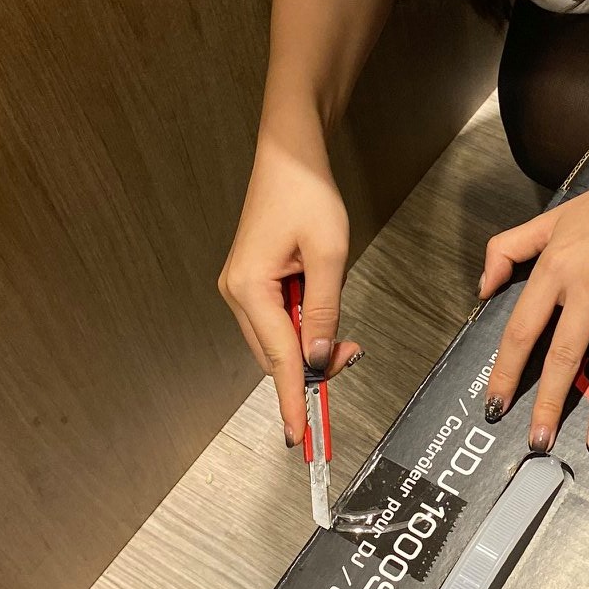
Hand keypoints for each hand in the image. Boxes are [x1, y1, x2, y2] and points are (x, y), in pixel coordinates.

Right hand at [218, 132, 360, 445]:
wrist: (289, 154)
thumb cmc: (306, 193)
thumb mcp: (329, 254)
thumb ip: (324, 310)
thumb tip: (317, 358)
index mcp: (248, 288)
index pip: (279, 359)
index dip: (293, 399)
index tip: (301, 435)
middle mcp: (236, 293)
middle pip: (276, 356)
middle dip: (312, 369)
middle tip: (352, 357)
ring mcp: (242, 289)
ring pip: (277, 342)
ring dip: (309, 349)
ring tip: (343, 338)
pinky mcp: (253, 282)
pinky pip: (277, 322)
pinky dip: (302, 330)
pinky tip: (322, 321)